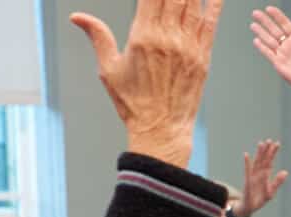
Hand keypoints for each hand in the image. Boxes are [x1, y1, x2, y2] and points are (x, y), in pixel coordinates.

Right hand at [74, 0, 224, 166]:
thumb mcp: (109, 68)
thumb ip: (98, 36)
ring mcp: (188, 46)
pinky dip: (214, 3)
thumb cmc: (132, 101)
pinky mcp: (203, 56)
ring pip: (193, 3)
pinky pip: (211, 23)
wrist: (162, 129)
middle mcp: (167, 37)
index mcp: (142, 36)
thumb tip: (76, 16)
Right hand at [238, 140, 288, 216]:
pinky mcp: (247, 181)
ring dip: (259, 153)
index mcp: (266, 175)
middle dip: (267, 150)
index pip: (270, 161)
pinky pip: (247, 171)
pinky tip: (246, 155)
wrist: (250, 208)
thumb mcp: (271, 191)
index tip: (277, 143)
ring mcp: (253, 176)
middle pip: (264, 159)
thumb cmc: (260, 199)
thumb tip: (286, 172)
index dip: (273, 153)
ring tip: (261, 144)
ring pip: (257, 162)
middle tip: (270, 140)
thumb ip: (278, 182)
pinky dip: (247, 163)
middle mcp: (259, 173)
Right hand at [252, 8, 290, 112]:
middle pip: (274, 30)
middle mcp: (289, 44)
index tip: (269, 9)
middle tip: (255, 13)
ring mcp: (283, 53)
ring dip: (261, 32)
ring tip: (253, 24)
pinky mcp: (278, 63)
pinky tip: (256, 40)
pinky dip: (262, 47)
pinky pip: (268, 53)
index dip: (277, 16)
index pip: (285, 24)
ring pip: (269, 40)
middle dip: (265, 21)